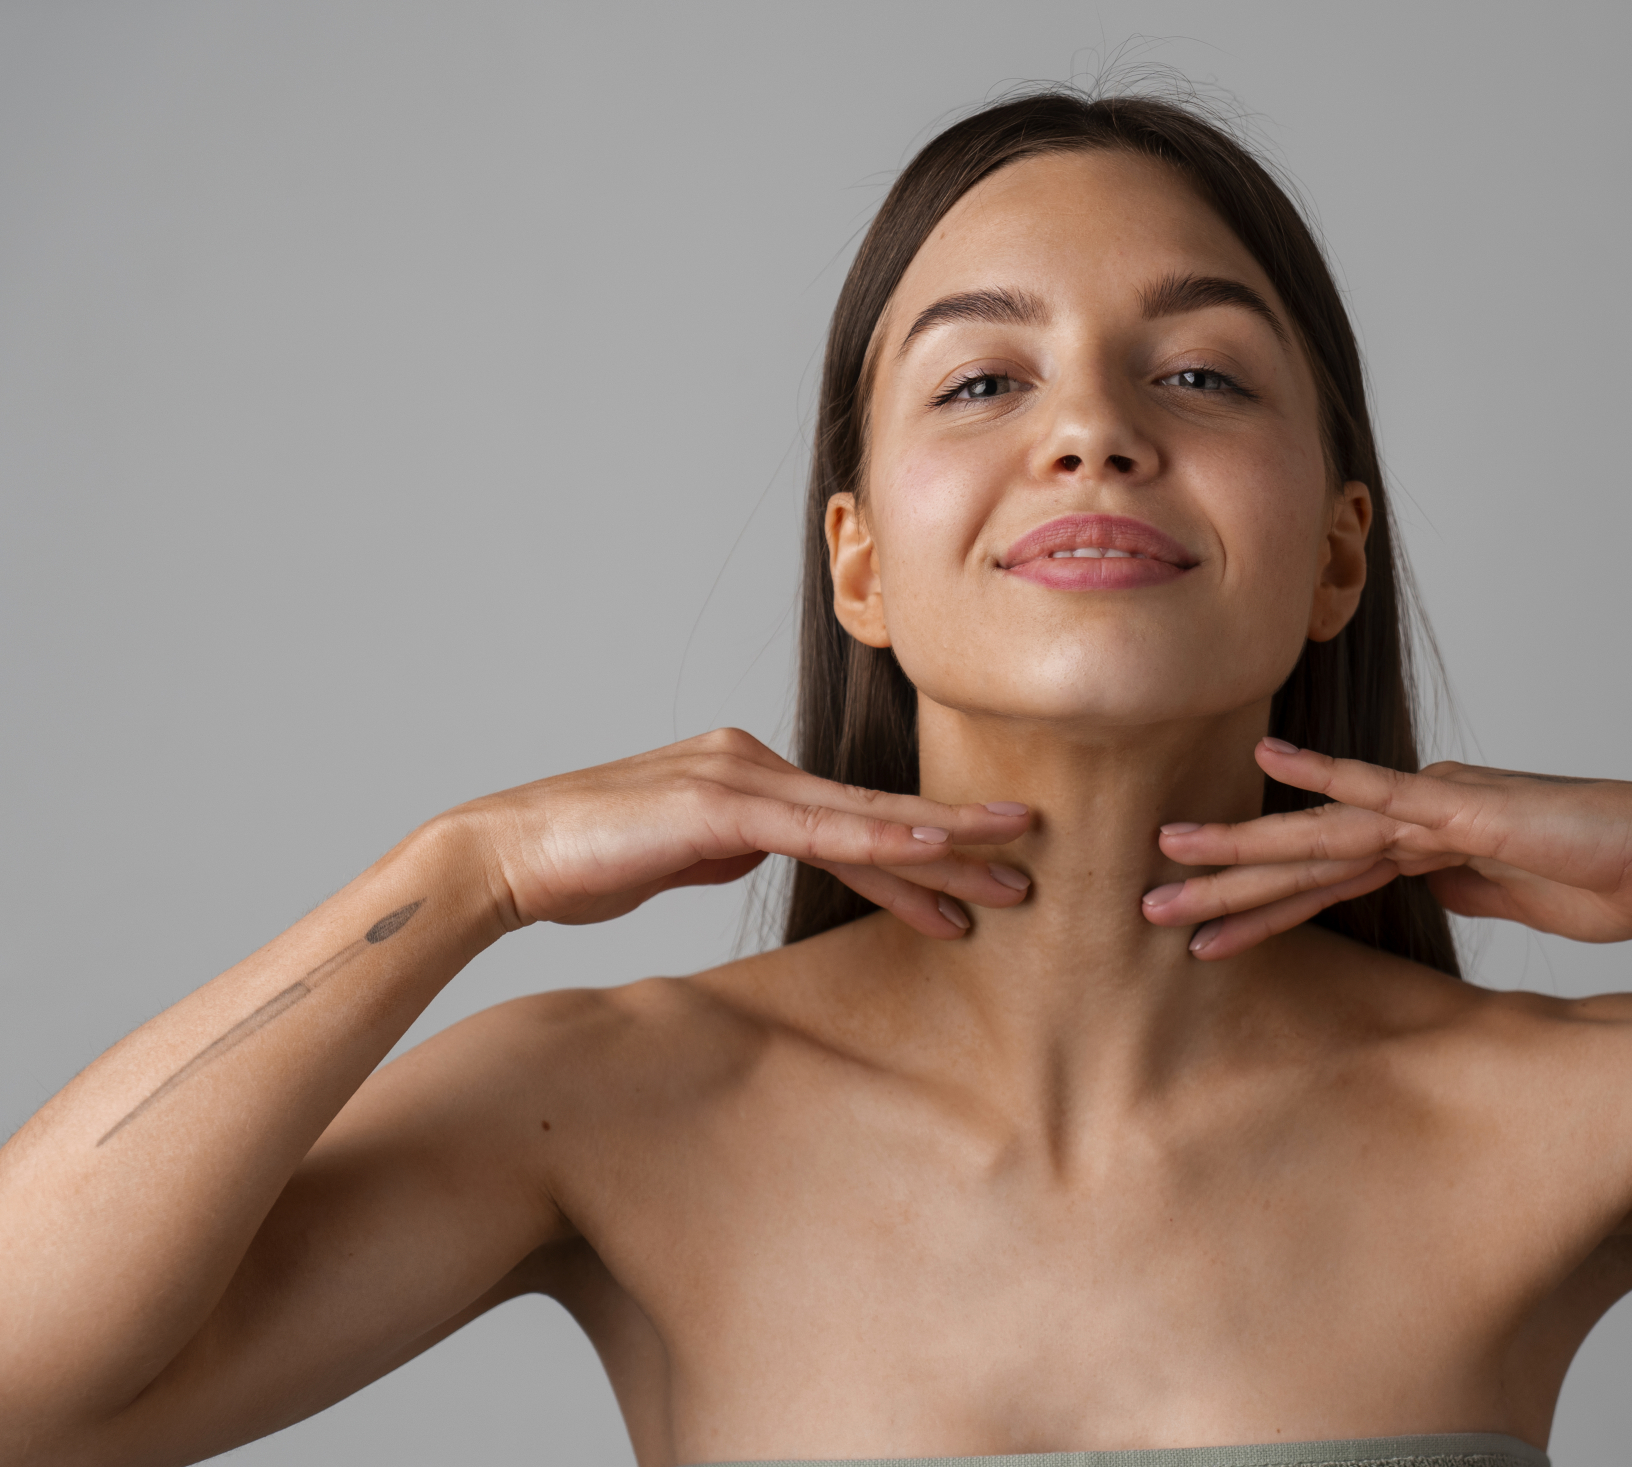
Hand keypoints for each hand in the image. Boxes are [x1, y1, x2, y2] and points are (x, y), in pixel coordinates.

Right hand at [441, 728, 1031, 937]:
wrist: (504, 855)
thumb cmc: (583, 862)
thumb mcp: (680, 858)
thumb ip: (732, 846)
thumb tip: (769, 853)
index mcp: (749, 778)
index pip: (855, 820)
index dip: (923, 847)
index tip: (985, 871)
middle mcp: (754, 765)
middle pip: (876, 811)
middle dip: (958, 838)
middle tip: (1034, 858)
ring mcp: (739, 778)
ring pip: (862, 817)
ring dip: (941, 843)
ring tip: (1013, 866)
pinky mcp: (718, 804)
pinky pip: (817, 829)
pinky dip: (878, 841)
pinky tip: (931, 855)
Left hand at [1142, 737, 1631, 959]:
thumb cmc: (1612, 880)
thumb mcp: (1520, 903)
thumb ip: (1467, 890)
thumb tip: (1431, 890)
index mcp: (1424, 845)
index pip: (1321, 881)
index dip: (1257, 907)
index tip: (1197, 933)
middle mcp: (1414, 817)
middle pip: (1299, 856)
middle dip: (1220, 883)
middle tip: (1141, 906)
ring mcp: (1432, 807)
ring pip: (1317, 835)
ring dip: (1241, 855)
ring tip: (1168, 867)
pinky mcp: (1460, 807)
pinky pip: (1379, 793)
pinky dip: (1323, 779)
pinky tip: (1266, 763)